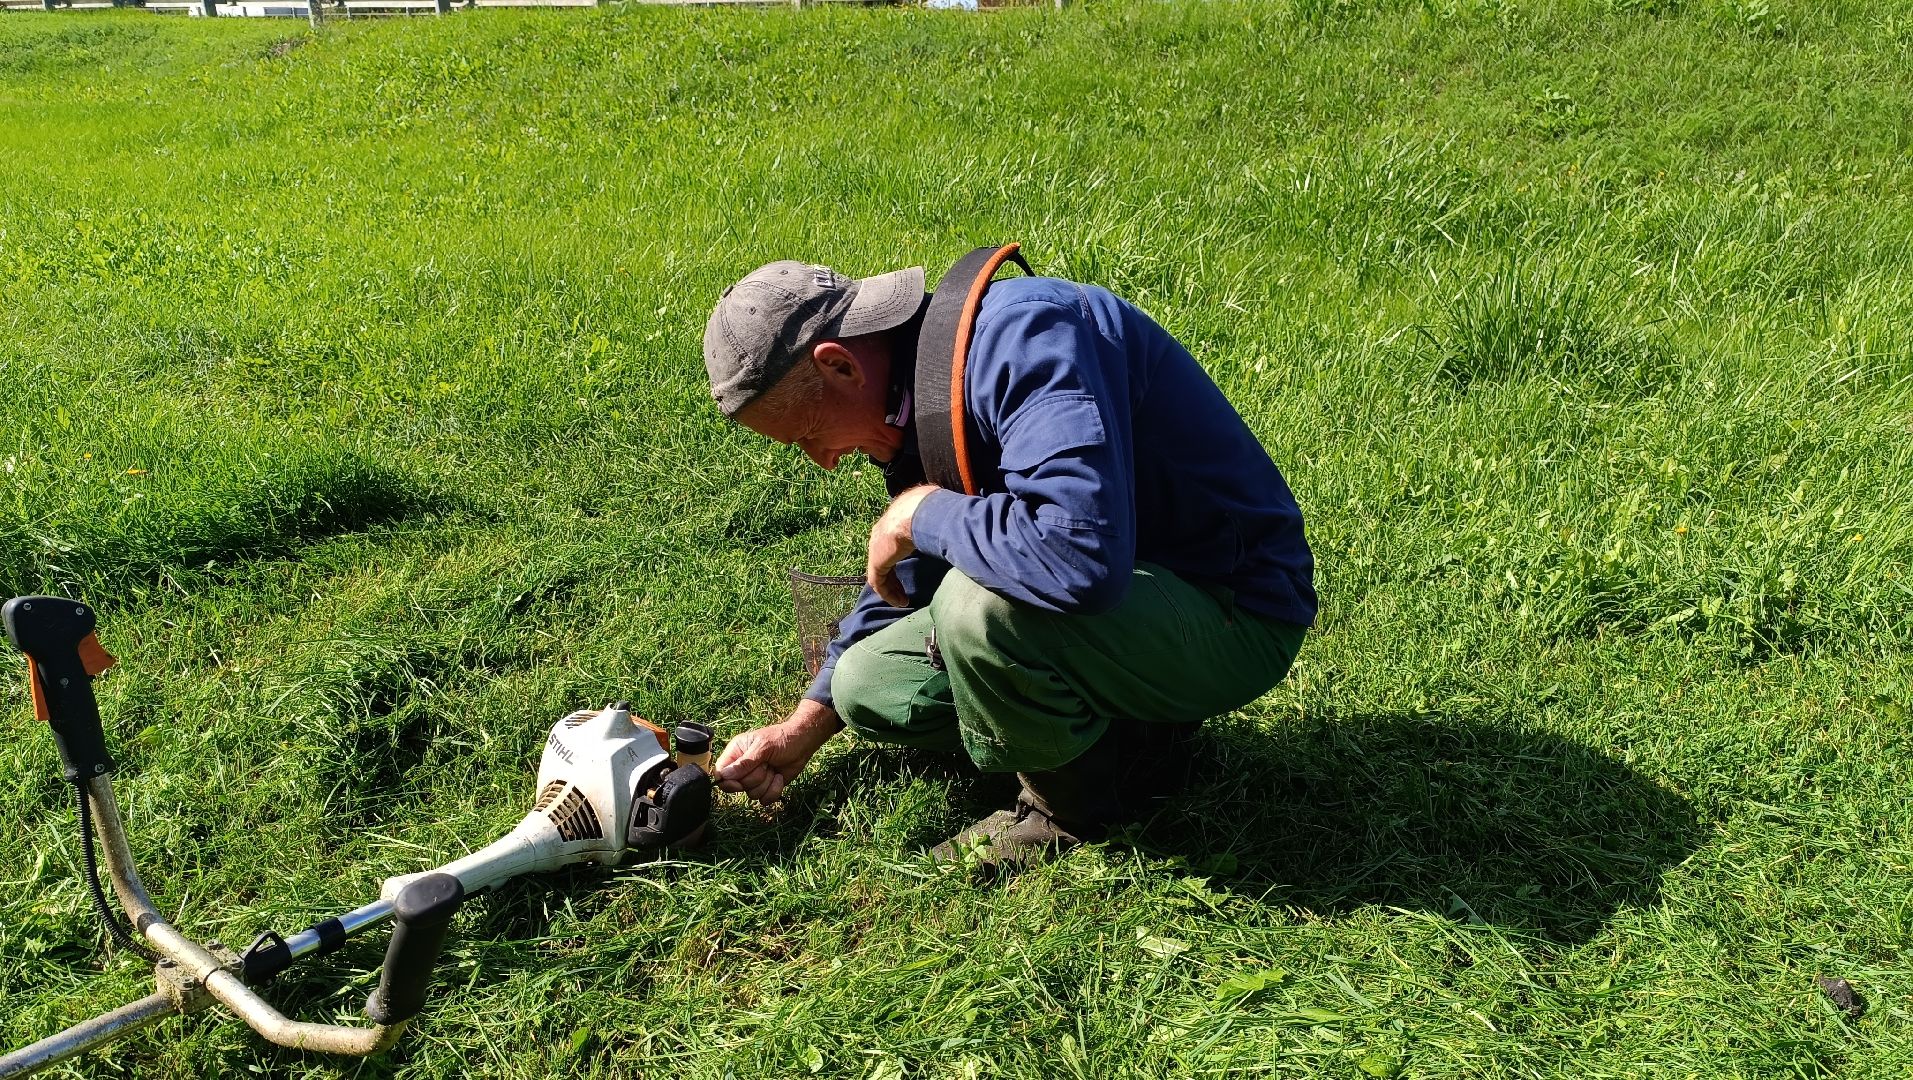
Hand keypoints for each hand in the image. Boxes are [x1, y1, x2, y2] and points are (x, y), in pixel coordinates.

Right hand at [714, 701, 841, 803]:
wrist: (802, 745)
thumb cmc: (782, 739)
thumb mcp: (763, 747)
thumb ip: (745, 762)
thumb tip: (725, 776)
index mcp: (736, 753)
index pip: (720, 772)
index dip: (727, 781)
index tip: (739, 783)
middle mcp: (742, 767)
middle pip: (737, 786)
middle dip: (755, 778)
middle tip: (766, 764)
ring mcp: (754, 779)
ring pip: (752, 794)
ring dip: (766, 783)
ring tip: (773, 768)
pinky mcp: (766, 787)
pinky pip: (764, 800)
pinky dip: (774, 790)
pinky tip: (779, 777)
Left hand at [867, 484, 936, 607]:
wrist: (917, 513)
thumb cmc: (929, 511)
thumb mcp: (931, 517)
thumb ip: (935, 524)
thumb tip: (951, 526)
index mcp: (892, 523)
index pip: (891, 546)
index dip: (898, 560)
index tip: (908, 571)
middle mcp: (880, 536)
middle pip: (884, 561)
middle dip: (893, 577)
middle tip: (904, 591)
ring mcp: (876, 549)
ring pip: (881, 574)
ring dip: (892, 589)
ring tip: (904, 601)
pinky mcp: (876, 562)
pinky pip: (879, 583)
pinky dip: (889, 594)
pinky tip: (900, 602)